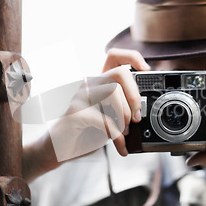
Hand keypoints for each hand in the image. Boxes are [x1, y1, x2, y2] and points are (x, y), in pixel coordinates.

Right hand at [23, 49, 149, 180]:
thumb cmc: (85, 132)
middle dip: (135, 96)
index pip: (114, 56)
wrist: (59, 150)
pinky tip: (119, 144)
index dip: (133, 58)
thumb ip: (124, 109)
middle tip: (136, 117)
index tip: (146, 71)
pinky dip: (116, 134)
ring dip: (125, 115)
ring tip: (124, 131)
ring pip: (114, 91)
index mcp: (99, 83)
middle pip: (120, 72)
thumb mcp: (110, 118)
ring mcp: (80, 96)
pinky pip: (104, 118)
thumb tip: (142, 111)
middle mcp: (89, 84)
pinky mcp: (75, 111)